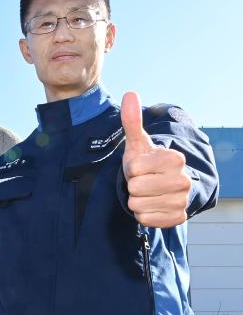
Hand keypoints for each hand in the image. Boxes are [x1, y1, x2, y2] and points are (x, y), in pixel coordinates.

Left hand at [121, 92, 190, 227]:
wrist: (163, 187)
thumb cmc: (147, 163)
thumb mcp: (138, 143)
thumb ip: (132, 121)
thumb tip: (130, 94)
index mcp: (175, 159)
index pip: (134, 168)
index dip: (131, 168)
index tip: (141, 167)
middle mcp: (183, 180)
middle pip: (135, 188)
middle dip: (133, 186)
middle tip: (143, 181)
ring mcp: (182, 201)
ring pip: (138, 206)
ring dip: (137, 200)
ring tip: (147, 193)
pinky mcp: (177, 218)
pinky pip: (145, 220)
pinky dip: (143, 214)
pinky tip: (152, 205)